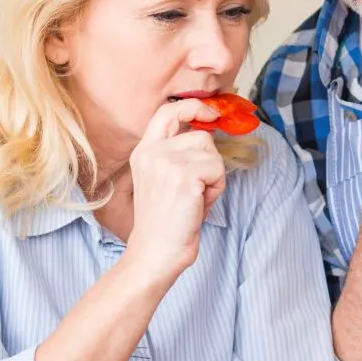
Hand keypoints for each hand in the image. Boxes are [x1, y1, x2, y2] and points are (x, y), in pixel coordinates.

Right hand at [124, 99, 225, 279]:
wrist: (155, 253)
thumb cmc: (166, 222)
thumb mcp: (163, 179)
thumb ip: (177, 154)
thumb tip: (207, 130)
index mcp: (143, 152)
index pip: (167, 112)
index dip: (191, 107)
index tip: (209, 112)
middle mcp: (152, 152)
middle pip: (202, 137)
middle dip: (210, 162)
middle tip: (197, 189)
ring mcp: (167, 163)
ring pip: (213, 154)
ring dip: (214, 177)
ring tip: (196, 199)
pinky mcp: (184, 177)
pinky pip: (218, 171)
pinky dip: (217, 190)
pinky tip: (199, 205)